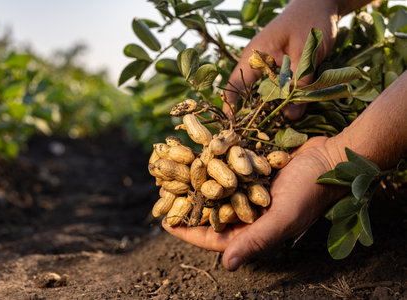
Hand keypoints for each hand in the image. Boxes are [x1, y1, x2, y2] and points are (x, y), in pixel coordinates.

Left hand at [163, 136, 345, 270]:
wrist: (330, 157)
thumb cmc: (310, 191)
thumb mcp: (283, 218)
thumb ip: (256, 240)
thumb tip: (227, 266)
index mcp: (254, 230)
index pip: (215, 236)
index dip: (189, 231)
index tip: (165, 223)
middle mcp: (249, 212)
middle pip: (211, 212)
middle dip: (187, 204)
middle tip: (163, 194)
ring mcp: (249, 190)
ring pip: (215, 189)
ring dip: (194, 182)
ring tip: (173, 174)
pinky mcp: (252, 170)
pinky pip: (225, 170)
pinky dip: (210, 164)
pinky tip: (194, 155)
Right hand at [224, 0, 339, 118]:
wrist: (322, 2)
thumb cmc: (311, 21)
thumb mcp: (306, 54)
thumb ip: (300, 85)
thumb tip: (290, 117)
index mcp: (254, 56)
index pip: (235, 85)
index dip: (231, 107)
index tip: (233, 126)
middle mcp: (257, 62)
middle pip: (248, 93)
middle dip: (253, 114)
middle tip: (258, 135)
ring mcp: (268, 65)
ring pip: (264, 92)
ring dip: (269, 108)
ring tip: (273, 127)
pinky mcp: (281, 67)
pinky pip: (276, 87)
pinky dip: (281, 99)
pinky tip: (288, 110)